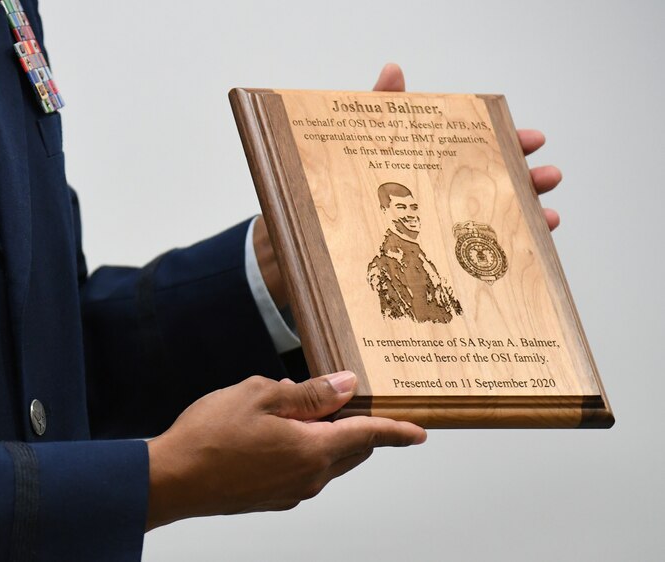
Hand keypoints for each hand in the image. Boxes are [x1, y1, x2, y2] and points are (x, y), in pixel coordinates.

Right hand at [146, 371, 425, 529]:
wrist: (172, 480)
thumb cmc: (210, 435)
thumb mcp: (261, 396)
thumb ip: (310, 393)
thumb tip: (344, 386)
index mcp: (313, 449)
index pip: (369, 435)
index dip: (397, 431)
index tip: (419, 432)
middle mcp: (309, 477)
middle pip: (352, 449)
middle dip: (358, 427)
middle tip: (344, 401)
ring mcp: (291, 492)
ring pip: (328, 461)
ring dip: (326, 437)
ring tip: (293, 410)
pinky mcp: (273, 499)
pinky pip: (304, 471)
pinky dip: (305, 451)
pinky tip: (275, 433)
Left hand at [254, 63, 562, 304]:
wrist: (286, 258)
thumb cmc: (315, 202)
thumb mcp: (345, 154)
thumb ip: (374, 114)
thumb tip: (394, 70)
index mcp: (418, 174)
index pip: (470, 152)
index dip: (504, 143)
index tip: (530, 138)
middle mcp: (429, 205)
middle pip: (489, 189)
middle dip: (524, 180)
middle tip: (545, 175)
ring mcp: (427, 239)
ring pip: (487, 228)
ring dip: (523, 221)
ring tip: (546, 214)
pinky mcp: (418, 273)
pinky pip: (463, 269)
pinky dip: (496, 263)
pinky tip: (518, 261)